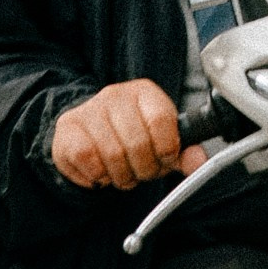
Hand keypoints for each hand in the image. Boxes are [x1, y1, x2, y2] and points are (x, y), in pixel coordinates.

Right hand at [51, 80, 207, 189]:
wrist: (88, 130)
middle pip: (137, 143)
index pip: (162, 120)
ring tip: (123, 174)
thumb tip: (199, 163)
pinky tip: (102, 172)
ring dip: (122, 177)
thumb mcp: (161, 140)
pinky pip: (89, 161)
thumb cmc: (131, 136)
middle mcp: (116, 95)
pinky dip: (99, 177)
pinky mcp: (68, 128)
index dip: (167, 150)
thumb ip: (183, 152)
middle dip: (144, 169)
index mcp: (144, 92)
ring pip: (113, 156)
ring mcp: (89, 110)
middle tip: (142, 173)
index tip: (165, 160)